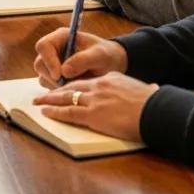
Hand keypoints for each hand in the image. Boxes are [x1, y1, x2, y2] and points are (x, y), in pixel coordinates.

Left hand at [33, 72, 157, 142]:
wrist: (155, 110)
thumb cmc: (154, 103)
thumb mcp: (145, 90)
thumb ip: (143, 89)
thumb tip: (154, 89)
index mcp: (110, 79)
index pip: (87, 81)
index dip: (74, 84)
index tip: (66, 87)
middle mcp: (99, 86)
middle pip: (72, 85)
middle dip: (57, 90)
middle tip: (45, 93)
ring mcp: (95, 99)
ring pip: (66, 97)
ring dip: (50, 99)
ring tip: (38, 101)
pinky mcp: (93, 114)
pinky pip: (69, 112)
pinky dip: (55, 111)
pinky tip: (46, 111)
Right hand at [34, 27, 127, 88]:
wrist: (112, 64)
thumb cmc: (106, 54)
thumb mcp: (100, 55)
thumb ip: (83, 60)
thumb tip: (64, 71)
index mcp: (61, 37)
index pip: (43, 46)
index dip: (49, 60)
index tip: (60, 75)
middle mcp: (53, 49)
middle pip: (40, 63)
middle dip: (52, 77)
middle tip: (70, 85)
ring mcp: (52, 63)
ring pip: (43, 76)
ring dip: (56, 85)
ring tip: (76, 86)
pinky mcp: (55, 76)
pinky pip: (49, 86)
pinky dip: (59, 91)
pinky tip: (74, 89)